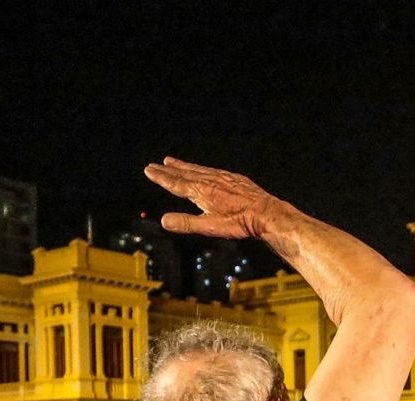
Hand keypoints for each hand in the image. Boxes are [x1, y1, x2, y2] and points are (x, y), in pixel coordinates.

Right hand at [144, 158, 284, 239]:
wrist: (265, 212)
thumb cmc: (239, 221)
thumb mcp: (210, 226)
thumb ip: (187, 223)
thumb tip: (164, 221)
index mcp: (201, 191)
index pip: (175, 183)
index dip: (161, 177)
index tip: (149, 170)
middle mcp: (210, 180)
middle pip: (184, 173)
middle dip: (168, 170)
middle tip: (154, 165)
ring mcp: (223, 177)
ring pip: (197, 169)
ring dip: (183, 166)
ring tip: (171, 161)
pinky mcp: (234, 178)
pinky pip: (212, 170)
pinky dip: (201, 168)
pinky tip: (202, 169)